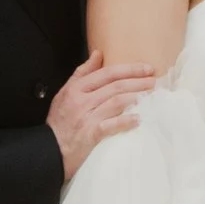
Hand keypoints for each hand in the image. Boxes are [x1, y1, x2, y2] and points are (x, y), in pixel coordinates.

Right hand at [48, 54, 156, 178]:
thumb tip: (98, 54)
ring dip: (136, 97)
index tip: (146, 68)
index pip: (106, 73)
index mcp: (76, 89)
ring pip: (116, 102)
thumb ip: (82, 73)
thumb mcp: (65, 93)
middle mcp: (81, 101)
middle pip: (115, 86)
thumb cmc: (59, 122)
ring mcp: (86, 118)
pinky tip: (138, 118)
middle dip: (138, 82)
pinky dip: (125, 121)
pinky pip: (111, 125)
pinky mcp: (90, 135)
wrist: (49, 149)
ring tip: (151, 95)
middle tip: (154, 80)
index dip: (129, 69)